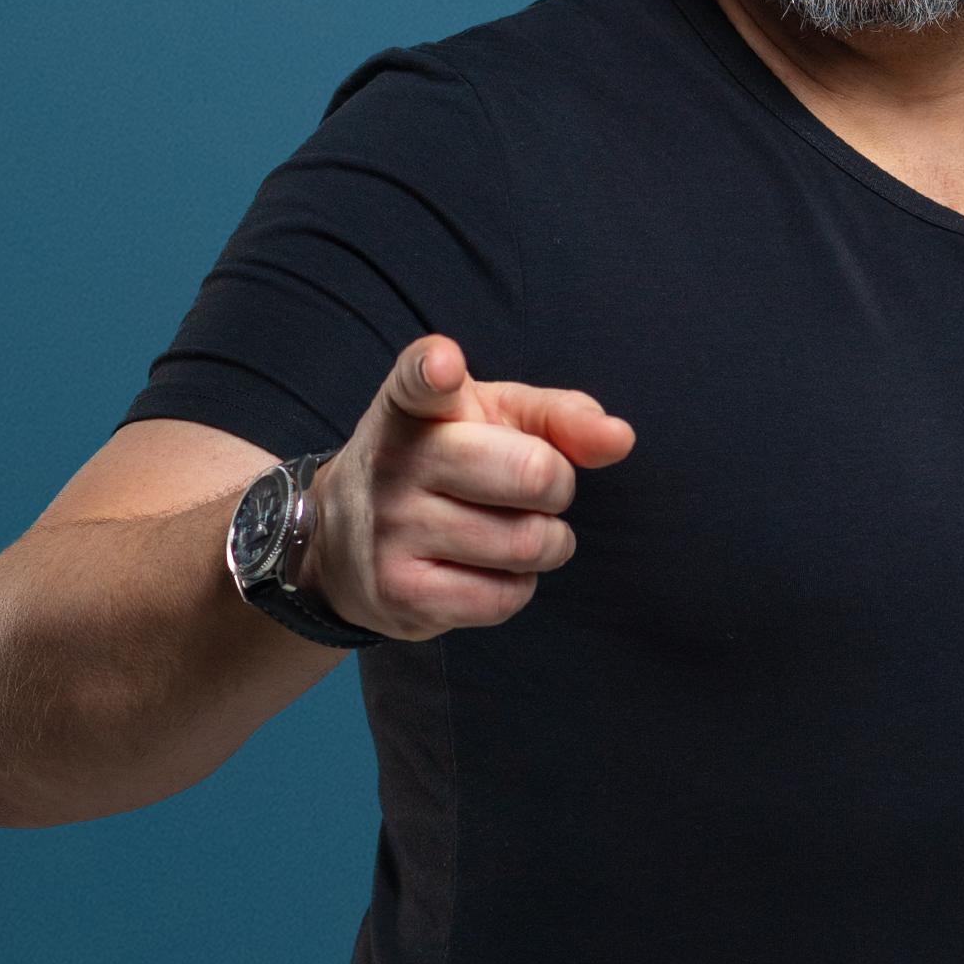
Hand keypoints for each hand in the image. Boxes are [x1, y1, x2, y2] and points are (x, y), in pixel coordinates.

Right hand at [303, 335, 635, 641]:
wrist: (343, 537)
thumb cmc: (448, 460)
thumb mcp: (496, 418)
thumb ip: (562, 416)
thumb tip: (620, 439)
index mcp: (414, 406)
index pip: (420, 379)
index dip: (435, 370)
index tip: (444, 366)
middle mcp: (395, 462)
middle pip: (533, 473)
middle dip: (558, 486)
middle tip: (535, 489)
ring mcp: (391, 531)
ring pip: (530, 543)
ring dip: (546, 542)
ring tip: (514, 530)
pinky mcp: (400, 595)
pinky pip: (505, 598)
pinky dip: (518, 586)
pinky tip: (490, 568)